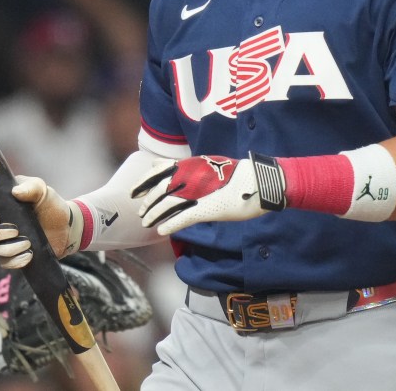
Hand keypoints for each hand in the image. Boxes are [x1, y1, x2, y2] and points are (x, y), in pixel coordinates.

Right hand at [0, 175, 80, 268]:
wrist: (66, 227)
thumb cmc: (50, 205)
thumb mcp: (43, 192)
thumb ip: (32, 187)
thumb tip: (16, 191)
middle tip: (16, 231)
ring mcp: (2, 240)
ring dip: (8, 248)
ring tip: (28, 243)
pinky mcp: (11, 255)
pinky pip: (4, 262)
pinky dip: (15, 261)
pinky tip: (29, 255)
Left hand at [131, 155, 269, 234]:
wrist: (260, 180)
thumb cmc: (239, 175)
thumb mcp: (210, 167)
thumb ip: (189, 168)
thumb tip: (169, 168)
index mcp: (193, 165)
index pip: (160, 170)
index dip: (145, 181)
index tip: (135, 191)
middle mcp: (192, 176)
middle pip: (161, 189)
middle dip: (148, 201)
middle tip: (140, 212)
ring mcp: (199, 193)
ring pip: (169, 205)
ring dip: (155, 215)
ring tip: (146, 223)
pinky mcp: (207, 208)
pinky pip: (184, 218)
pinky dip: (171, 225)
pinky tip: (161, 230)